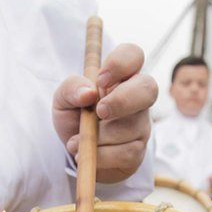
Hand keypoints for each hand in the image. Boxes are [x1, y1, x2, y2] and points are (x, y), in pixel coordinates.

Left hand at [53, 43, 157, 183]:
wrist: (76, 153)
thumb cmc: (74, 118)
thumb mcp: (63, 100)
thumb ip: (71, 88)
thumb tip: (88, 93)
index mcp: (120, 76)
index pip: (133, 55)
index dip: (120, 63)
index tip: (99, 80)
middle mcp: (136, 97)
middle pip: (148, 88)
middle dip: (122, 101)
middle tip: (99, 112)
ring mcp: (141, 124)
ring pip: (132, 127)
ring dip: (99, 137)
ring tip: (76, 142)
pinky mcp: (138, 150)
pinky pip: (127, 152)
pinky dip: (102, 156)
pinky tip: (87, 155)